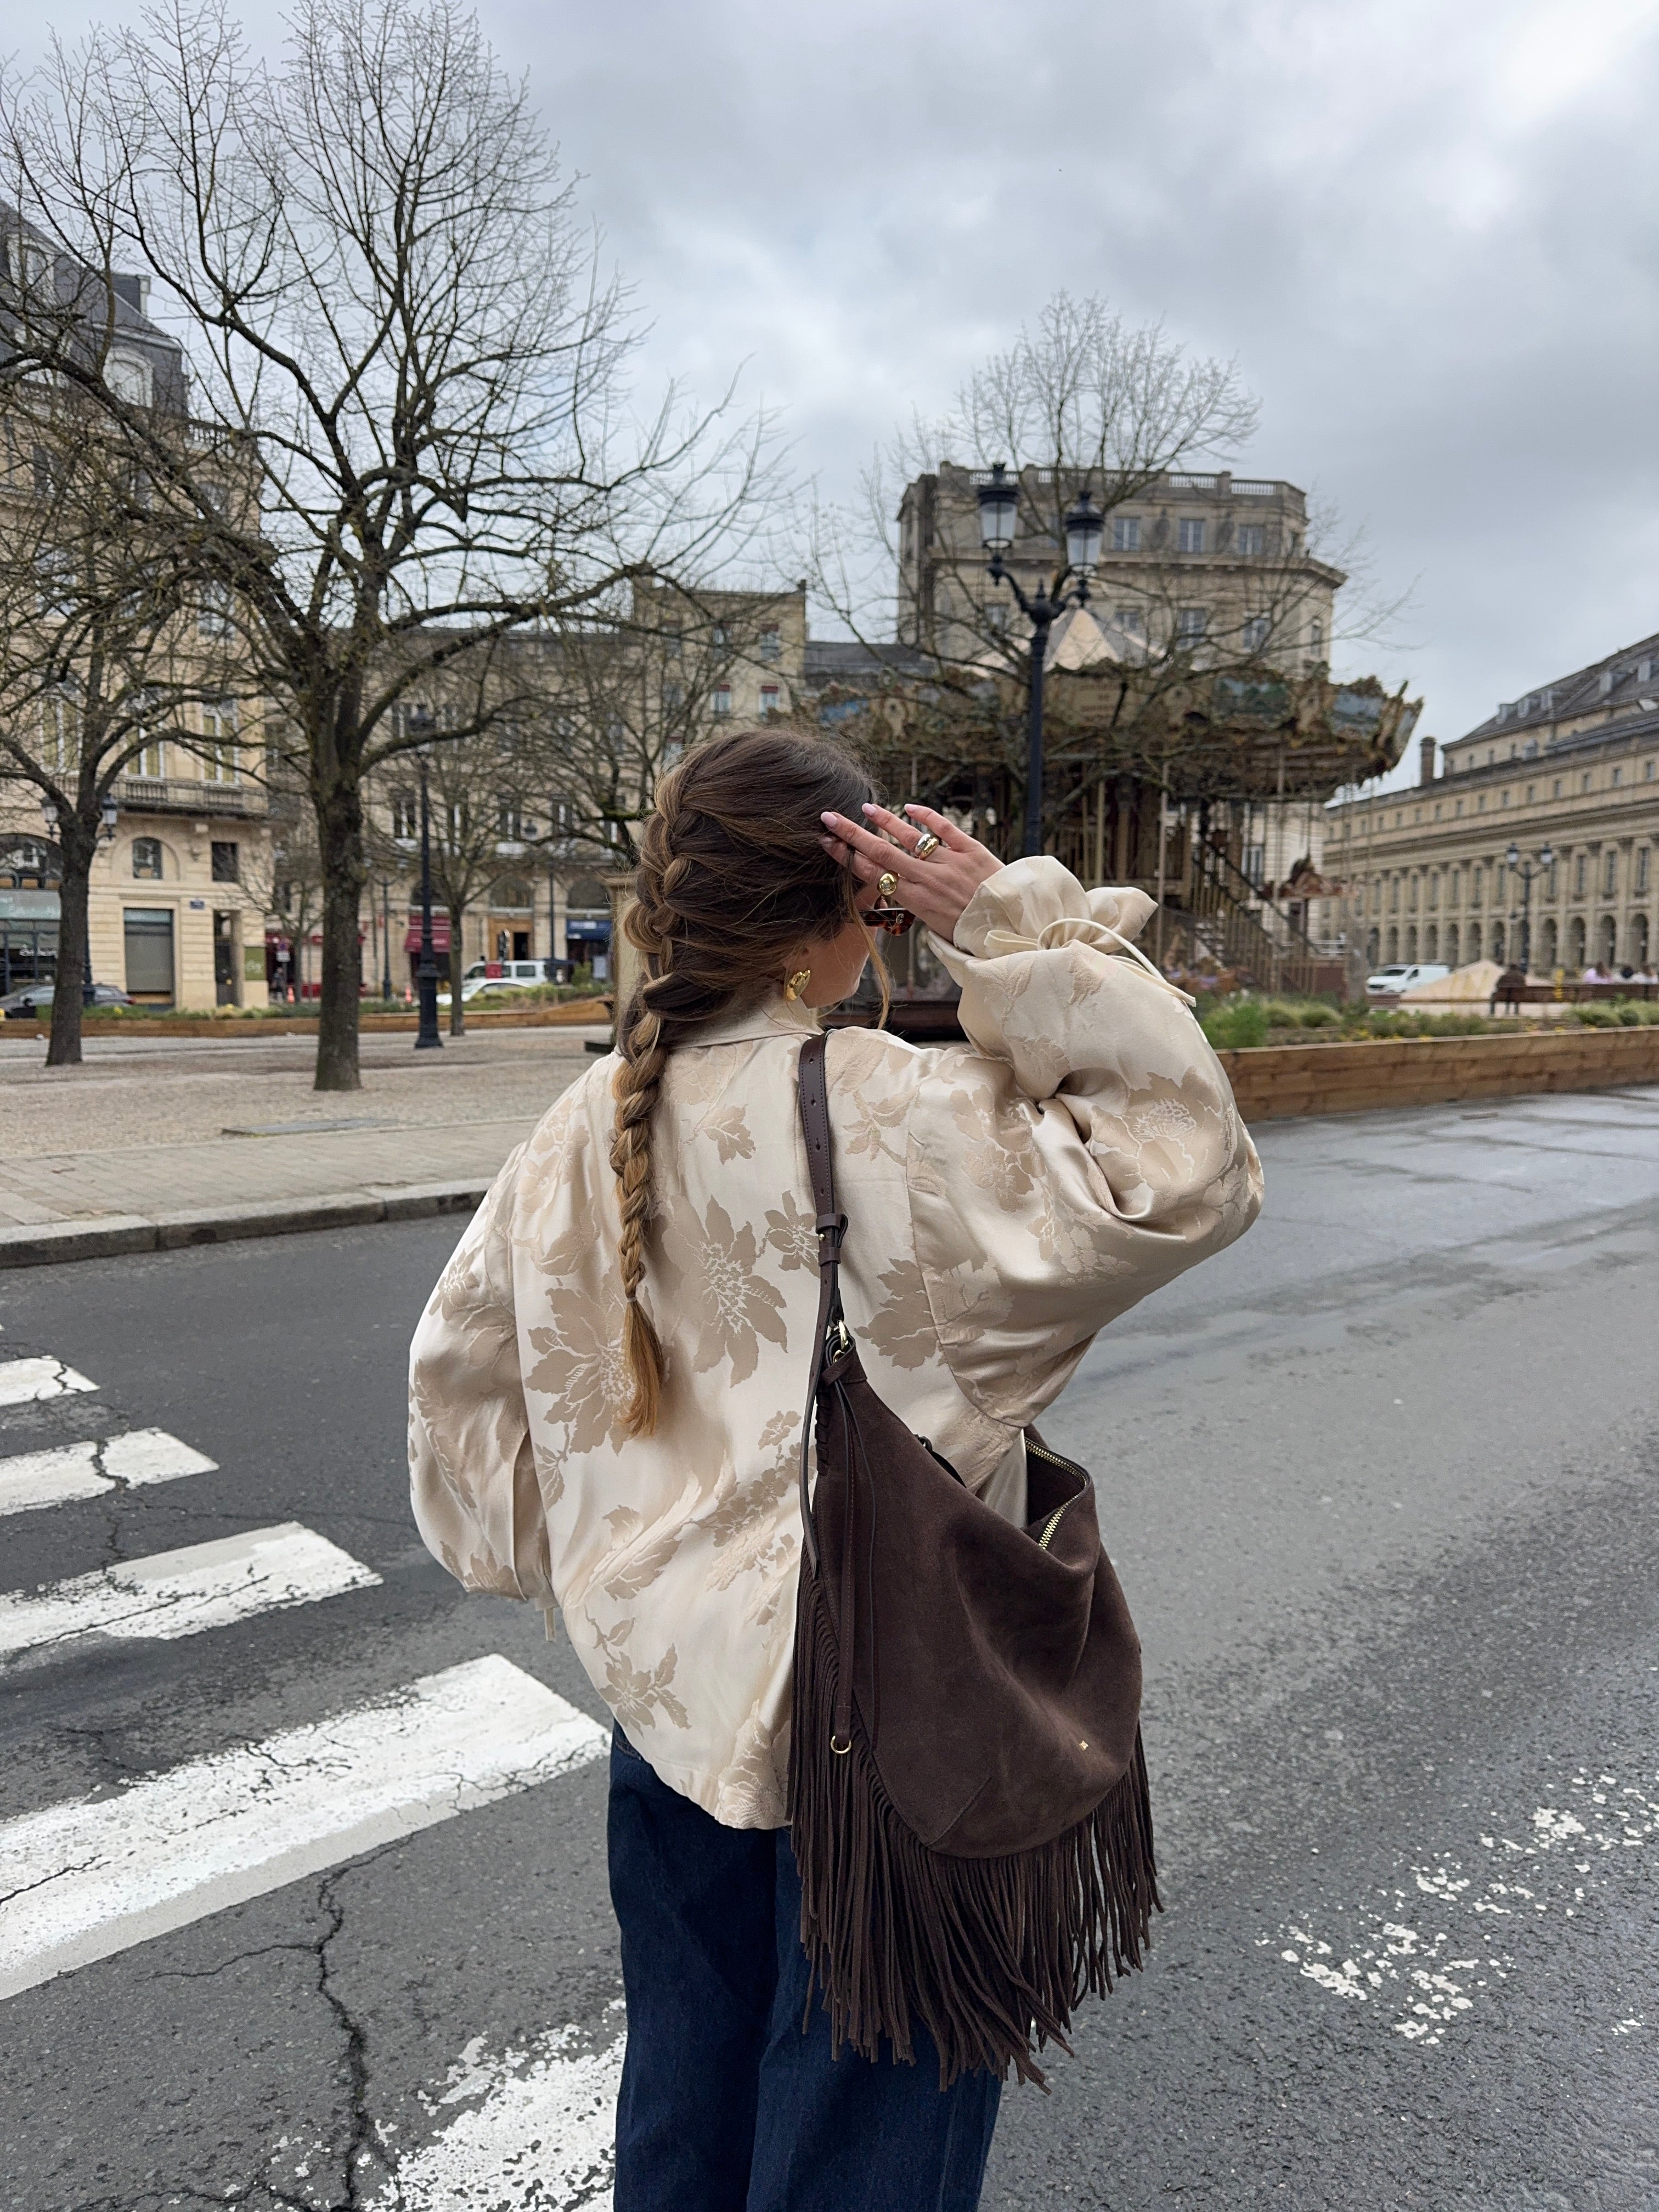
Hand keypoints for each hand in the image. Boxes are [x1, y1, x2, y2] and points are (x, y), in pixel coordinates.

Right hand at [819, 802, 1003, 944]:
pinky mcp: (972, 850)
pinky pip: (945, 829)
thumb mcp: (936, 928)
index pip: (873, 874)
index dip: (847, 857)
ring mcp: (949, 862)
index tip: (827, 843)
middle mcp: (928, 878)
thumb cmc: (973, 933)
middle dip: (852, 834)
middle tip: (829, 818)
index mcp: (916, 901)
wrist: (1011, 928)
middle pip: (882, 852)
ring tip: (866, 808)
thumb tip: (899, 889)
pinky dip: (928, 816)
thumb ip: (917, 905)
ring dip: (885, 821)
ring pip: (910, 837)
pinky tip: (910, 807)